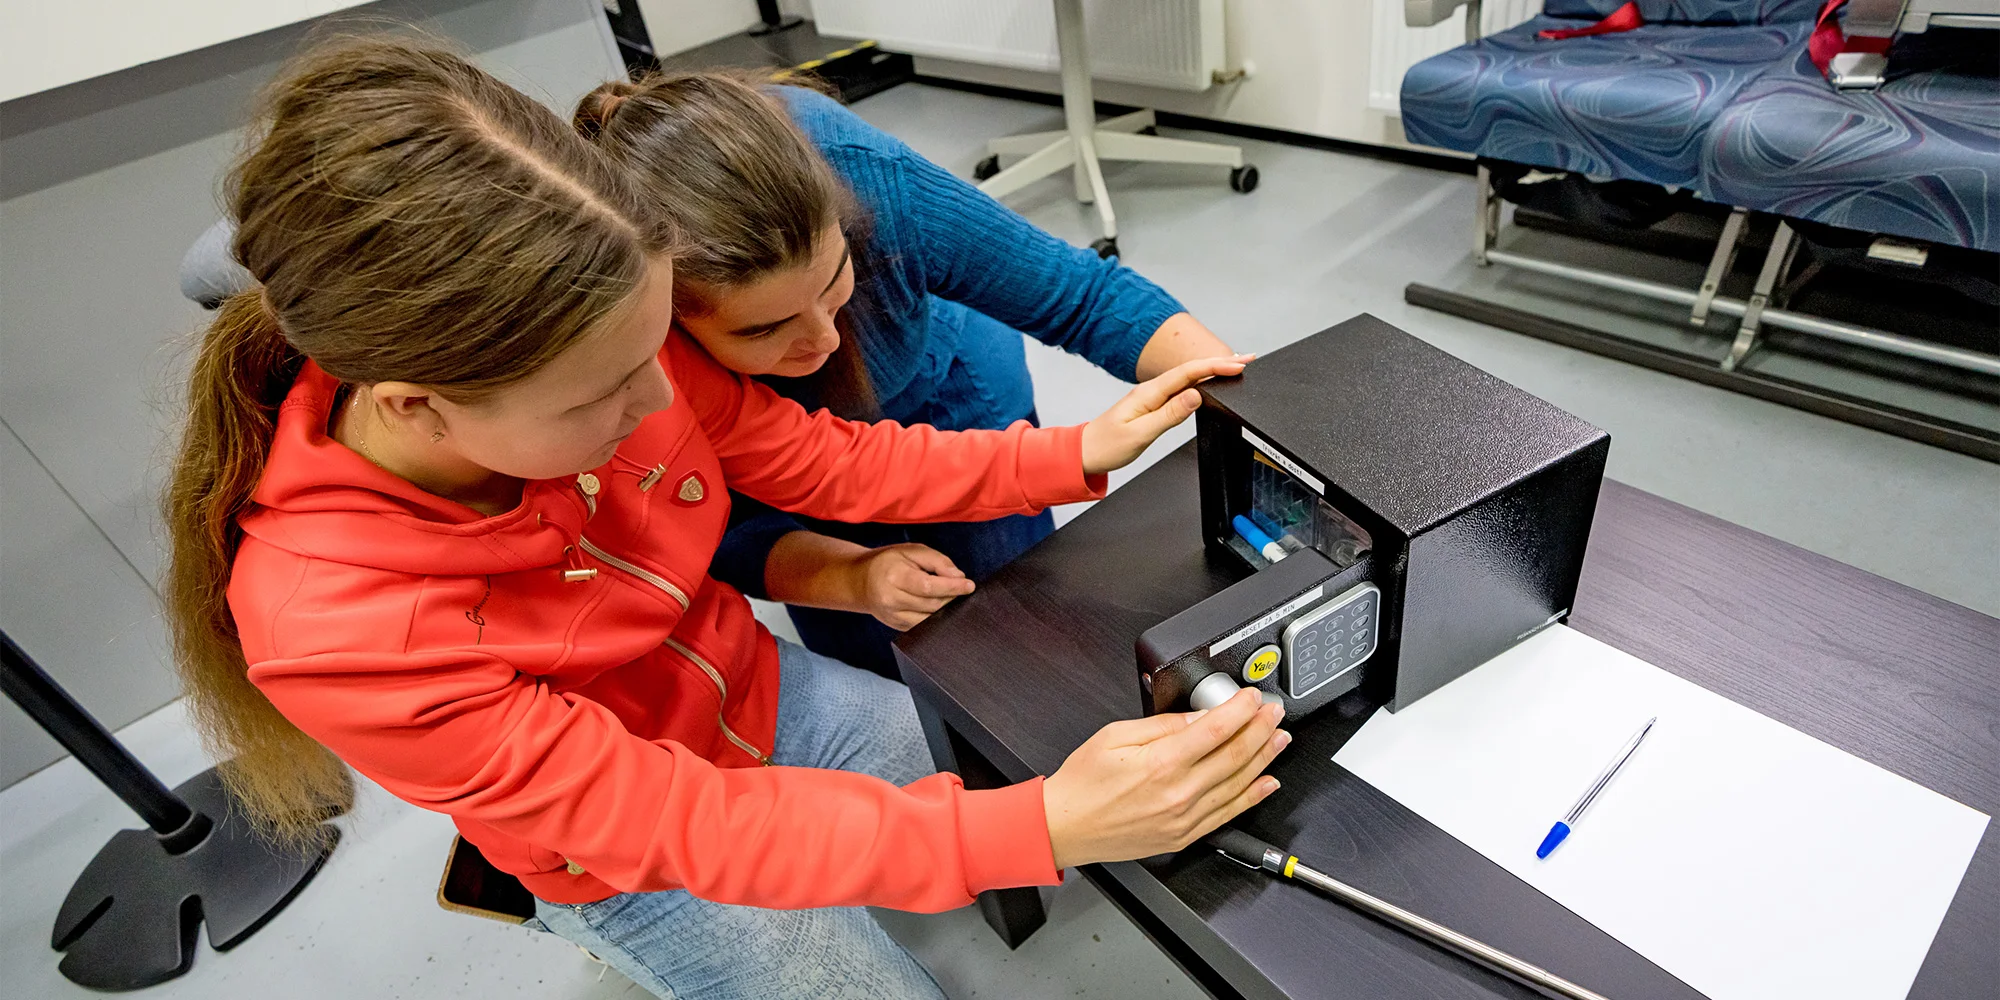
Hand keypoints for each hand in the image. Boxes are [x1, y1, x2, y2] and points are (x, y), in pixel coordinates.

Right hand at [847, 543, 975, 630]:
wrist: (860, 581)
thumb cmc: (888, 562)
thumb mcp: (911, 551)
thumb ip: (937, 561)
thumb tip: (958, 576)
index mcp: (894, 576)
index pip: (928, 586)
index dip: (952, 587)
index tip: (970, 585)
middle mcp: (891, 600)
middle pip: (932, 604)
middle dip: (952, 597)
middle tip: (962, 587)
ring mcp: (893, 617)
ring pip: (930, 619)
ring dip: (946, 609)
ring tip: (950, 596)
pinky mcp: (896, 627)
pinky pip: (923, 626)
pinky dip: (936, 618)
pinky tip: (940, 607)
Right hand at [1042, 688, 1288, 867]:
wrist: (1066, 827)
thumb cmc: (1084, 783)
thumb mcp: (1115, 736)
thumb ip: (1161, 725)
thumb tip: (1197, 717)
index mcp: (1161, 762)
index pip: (1216, 729)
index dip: (1241, 709)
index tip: (1253, 697)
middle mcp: (1178, 792)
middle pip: (1235, 755)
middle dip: (1260, 728)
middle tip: (1274, 711)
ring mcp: (1185, 817)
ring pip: (1238, 784)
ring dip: (1264, 758)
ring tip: (1279, 738)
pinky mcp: (1184, 835)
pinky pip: (1227, 814)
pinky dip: (1252, 797)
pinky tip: (1267, 782)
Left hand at [1079, 354, 1252, 475]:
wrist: (1086, 452)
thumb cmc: (1108, 445)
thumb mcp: (1141, 433)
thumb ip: (1169, 415)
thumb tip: (1195, 396)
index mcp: (1149, 393)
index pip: (1188, 374)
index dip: (1215, 366)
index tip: (1238, 364)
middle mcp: (1151, 390)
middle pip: (1191, 371)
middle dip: (1220, 362)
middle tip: (1248, 359)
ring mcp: (1153, 396)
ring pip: (1188, 378)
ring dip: (1213, 370)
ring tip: (1236, 366)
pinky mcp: (1154, 404)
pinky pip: (1182, 388)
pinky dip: (1200, 382)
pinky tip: (1209, 382)